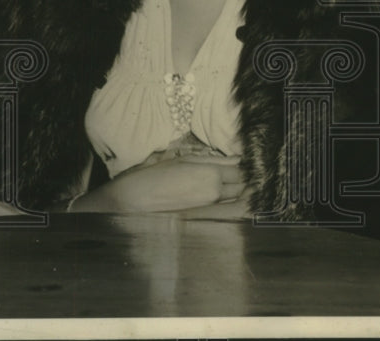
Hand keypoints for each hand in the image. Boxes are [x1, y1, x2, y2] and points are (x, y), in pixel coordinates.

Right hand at [71, 155, 246, 213]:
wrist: (130, 203)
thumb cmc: (154, 176)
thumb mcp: (182, 159)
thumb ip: (212, 160)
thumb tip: (236, 159)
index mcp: (211, 176)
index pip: (241, 171)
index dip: (247, 167)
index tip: (249, 163)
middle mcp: (214, 195)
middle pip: (243, 187)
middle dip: (247, 181)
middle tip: (248, 174)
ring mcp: (208, 210)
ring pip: (235, 202)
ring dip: (240, 194)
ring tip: (239, 187)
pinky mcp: (201, 220)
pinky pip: (223, 211)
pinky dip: (229, 205)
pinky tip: (226, 200)